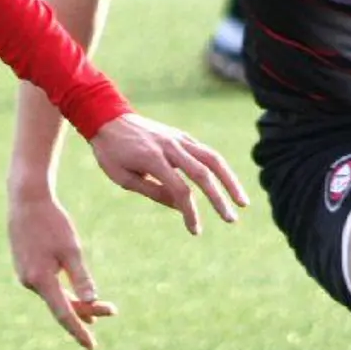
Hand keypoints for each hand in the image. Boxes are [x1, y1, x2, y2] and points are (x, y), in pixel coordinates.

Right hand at [9, 191, 117, 349]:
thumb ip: (81, 277)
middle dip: (87, 311)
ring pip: (55, 296)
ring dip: (76, 302)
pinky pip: (48, 287)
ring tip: (100, 311)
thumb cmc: (52, 222)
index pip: (64, 314)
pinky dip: (64, 293)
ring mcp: (25, 276)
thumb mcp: (71, 249)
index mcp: (41, 280)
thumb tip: (92, 302)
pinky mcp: (25, 268)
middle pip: (62, 305)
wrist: (26, 201)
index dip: (79, 332)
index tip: (92, 347)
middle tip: (113, 311)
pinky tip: (75, 296)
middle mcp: (30, 282)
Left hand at [86, 112, 247, 234]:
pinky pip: (205, 152)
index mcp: (153, 159)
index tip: (195, 230)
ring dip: (230, 181)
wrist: (107, 118)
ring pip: (213, 159)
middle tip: (231, 220)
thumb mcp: (123, 178)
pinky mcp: (182, 136)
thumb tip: (180, 206)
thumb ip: (153, 191)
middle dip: (219, 199)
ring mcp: (179, 139)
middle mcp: (170, 147)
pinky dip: (219, 168)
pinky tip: (227, 184)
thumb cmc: (111, 153)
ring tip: (243, 201)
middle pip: (203, 174)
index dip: (190, 212)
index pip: (180, 190)